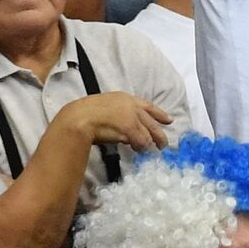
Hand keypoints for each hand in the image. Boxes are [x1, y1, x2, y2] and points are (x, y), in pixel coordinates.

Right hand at [58, 92, 172, 150]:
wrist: (79, 118)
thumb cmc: (86, 115)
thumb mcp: (107, 110)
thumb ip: (122, 117)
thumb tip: (130, 132)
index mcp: (125, 98)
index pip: (148, 106)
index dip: (160, 114)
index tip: (169, 120)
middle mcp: (132, 105)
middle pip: (153, 122)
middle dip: (160, 135)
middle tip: (163, 145)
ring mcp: (132, 116)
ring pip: (148, 134)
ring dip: (147, 144)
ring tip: (145, 150)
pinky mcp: (131, 127)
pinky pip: (142, 141)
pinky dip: (141, 147)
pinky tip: (137, 150)